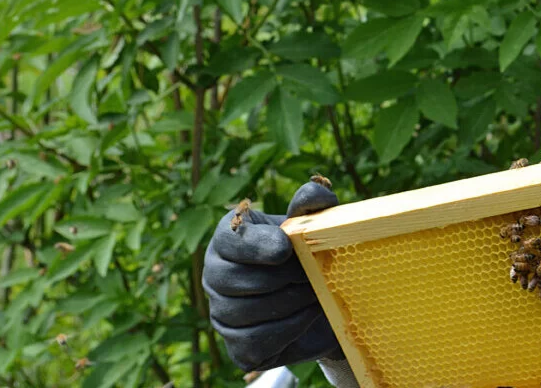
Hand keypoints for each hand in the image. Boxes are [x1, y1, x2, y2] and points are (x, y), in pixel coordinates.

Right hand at [203, 181, 342, 370]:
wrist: (325, 307)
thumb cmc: (311, 257)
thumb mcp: (314, 228)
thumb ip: (313, 206)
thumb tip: (315, 193)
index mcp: (229, 238)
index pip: (229, 241)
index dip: (255, 246)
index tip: (284, 249)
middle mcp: (215, 275)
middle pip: (236, 279)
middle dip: (282, 279)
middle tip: (312, 276)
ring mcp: (221, 314)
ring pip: (246, 312)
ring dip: (290, 303)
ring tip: (314, 295)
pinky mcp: (237, 347)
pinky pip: (256, 341)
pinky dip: (289, 330)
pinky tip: (306, 317)